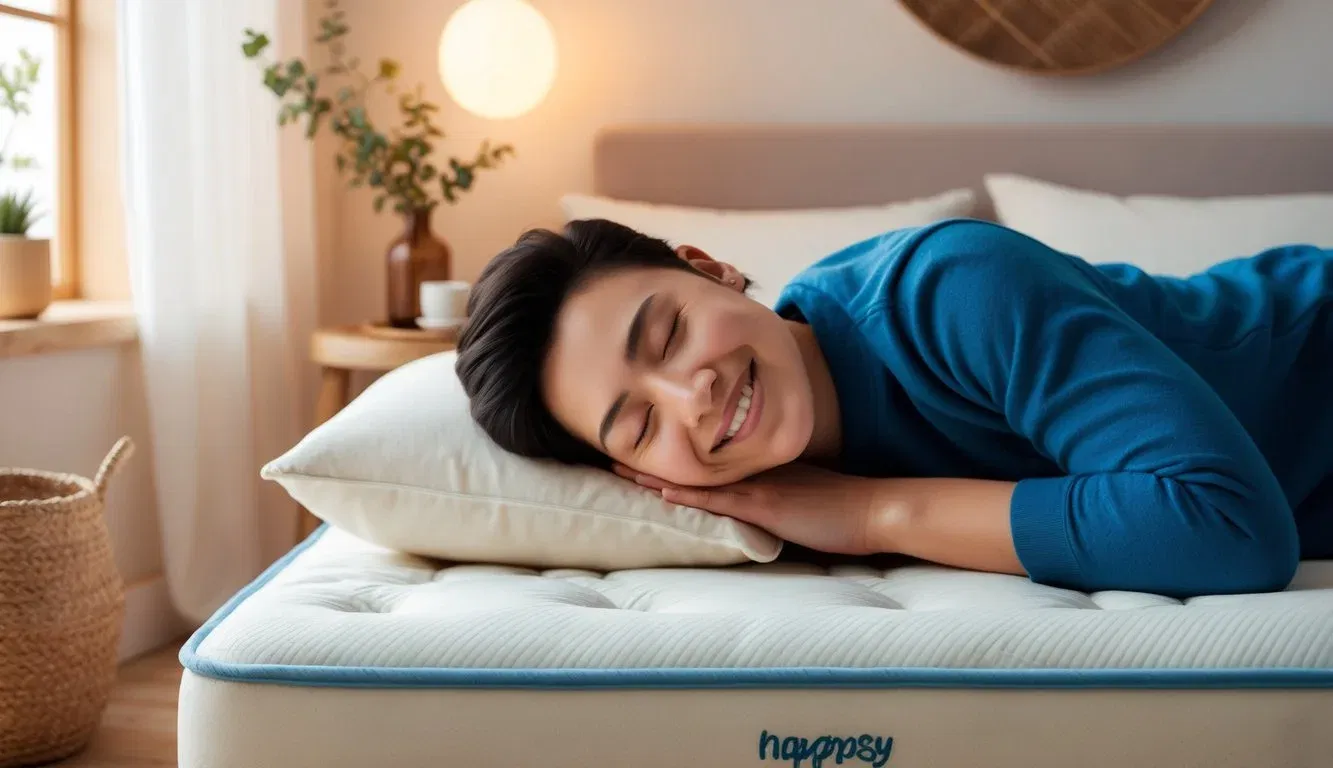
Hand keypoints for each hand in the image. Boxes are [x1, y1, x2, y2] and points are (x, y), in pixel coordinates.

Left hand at [614, 462, 892, 555]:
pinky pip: (719, 501)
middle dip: (651, 457)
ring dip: (656, 474)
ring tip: (618, 466)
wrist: (873, 510)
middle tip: (611, 449)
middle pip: (691, 463)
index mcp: (758, 468)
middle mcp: (752, 473)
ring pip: (695, 478)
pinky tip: (662, 493)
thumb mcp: (802, 494)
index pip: (704, 460)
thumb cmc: (844, 508)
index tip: (637, 447)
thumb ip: (774, 495)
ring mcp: (757, 488)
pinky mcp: (765, 507)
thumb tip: (754, 503)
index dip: (669, 454)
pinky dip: (688, 496)